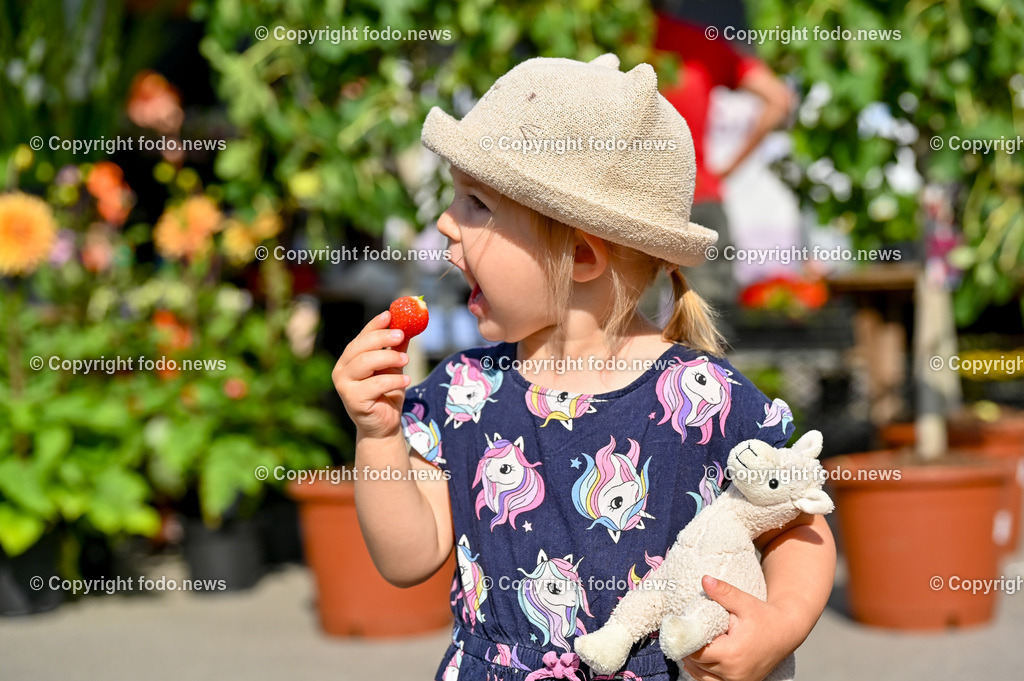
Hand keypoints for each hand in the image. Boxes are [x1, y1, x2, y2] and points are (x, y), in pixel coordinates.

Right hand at [332, 310, 410, 439]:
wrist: (385, 425)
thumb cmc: (387, 394)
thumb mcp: (393, 368)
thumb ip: (396, 348)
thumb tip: (408, 325)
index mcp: (349, 359)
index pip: (361, 337)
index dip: (374, 325)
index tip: (390, 314)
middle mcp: (342, 370)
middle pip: (360, 347)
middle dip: (382, 338)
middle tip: (400, 334)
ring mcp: (344, 385)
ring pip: (366, 363)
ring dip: (388, 358)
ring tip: (406, 360)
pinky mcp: (353, 400)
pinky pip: (375, 384)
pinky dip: (393, 380)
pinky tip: (406, 380)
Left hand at [681, 576, 800, 680]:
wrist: (787, 632)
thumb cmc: (765, 616)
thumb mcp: (744, 602)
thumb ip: (724, 592)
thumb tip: (704, 579)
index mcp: (732, 653)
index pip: (695, 652)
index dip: (685, 641)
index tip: (680, 628)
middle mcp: (734, 673)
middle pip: (697, 665)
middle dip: (689, 650)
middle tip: (684, 633)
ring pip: (703, 677)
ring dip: (694, 663)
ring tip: (691, 645)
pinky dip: (704, 672)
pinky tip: (701, 658)